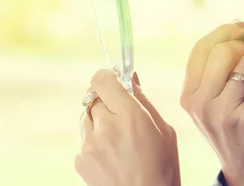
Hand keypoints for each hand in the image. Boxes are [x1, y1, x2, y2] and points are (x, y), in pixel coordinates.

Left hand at [75, 70, 180, 185]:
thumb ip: (143, 100)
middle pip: (94, 97)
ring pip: (88, 117)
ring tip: (119, 140)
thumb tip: (131, 76)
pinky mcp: (80, 160)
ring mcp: (90, 145)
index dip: (107, 77)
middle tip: (122, 115)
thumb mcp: (164, 130)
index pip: (102, 80)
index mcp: (131, 117)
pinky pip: (85, 138)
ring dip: (100, 121)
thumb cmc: (162, 167)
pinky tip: (113, 155)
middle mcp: (106, 128)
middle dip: (107, 102)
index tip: (114, 79)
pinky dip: (95, 141)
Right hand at [180, 21, 243, 185]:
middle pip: (224, 51)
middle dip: (242, 49)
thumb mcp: (210, 102)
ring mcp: (225, 112)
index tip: (240, 25)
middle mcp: (201, 104)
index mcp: (188, 96)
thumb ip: (214, 69)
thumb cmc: (231, 127)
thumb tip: (236, 28)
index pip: (200, 49)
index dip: (223, 31)